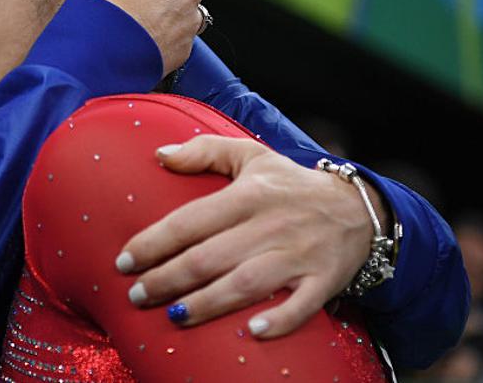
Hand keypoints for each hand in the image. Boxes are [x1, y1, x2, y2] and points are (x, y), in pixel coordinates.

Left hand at [115, 136, 378, 336]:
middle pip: (209, 257)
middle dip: (168, 279)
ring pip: (245, 284)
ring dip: (207, 303)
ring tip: (173, 317)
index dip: (153, 243)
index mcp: (247, 195)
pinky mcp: (323, 280)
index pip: (189, 221)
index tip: (123, 261)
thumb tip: (159, 155)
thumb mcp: (250, 155)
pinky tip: (253, 332)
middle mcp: (269, 226)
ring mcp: (298, 255)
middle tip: (137, 295)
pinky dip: (280, 319)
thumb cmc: (289, 184)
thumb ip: (203, 151)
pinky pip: (301, 305)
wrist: (359, 207)